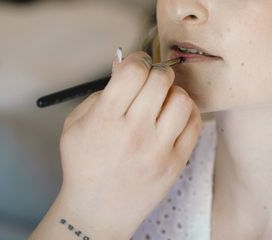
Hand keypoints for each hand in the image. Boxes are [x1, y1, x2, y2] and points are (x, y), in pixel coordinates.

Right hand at [36, 51, 201, 239]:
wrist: (96, 211)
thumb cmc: (84, 165)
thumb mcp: (75, 124)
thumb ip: (100, 93)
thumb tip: (126, 66)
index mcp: (105, 120)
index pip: (133, 72)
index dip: (138, 59)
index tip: (137, 63)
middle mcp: (134, 133)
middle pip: (160, 80)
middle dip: (156, 72)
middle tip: (151, 79)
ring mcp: (158, 150)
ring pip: (182, 99)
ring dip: (172, 92)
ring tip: (162, 100)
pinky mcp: (176, 163)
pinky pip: (195, 122)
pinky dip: (187, 111)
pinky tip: (174, 115)